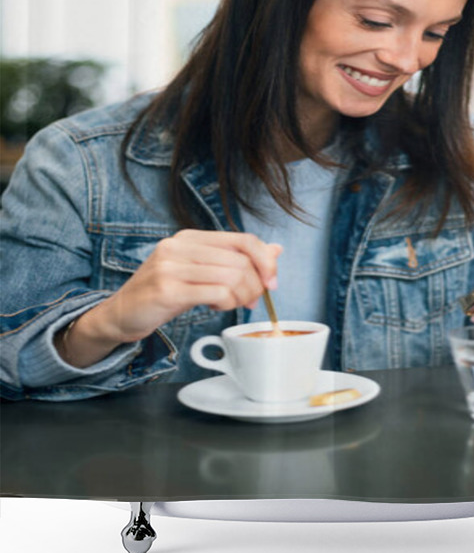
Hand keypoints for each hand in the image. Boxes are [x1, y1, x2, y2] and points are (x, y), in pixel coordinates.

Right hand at [56, 230, 281, 367]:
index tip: (271, 281)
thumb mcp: (202, 272)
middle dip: (255, 285)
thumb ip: (236, 260)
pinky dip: (226, 304)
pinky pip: (216, 293)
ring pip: (232, 276)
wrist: (119, 315)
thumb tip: (276, 250)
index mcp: (190, 237)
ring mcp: (171, 266)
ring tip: (233, 305)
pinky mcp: (167, 290)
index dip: (265, 260)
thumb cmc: (164, 293)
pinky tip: (217, 308)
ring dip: (242, 296)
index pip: (243, 240)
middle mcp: (179, 246)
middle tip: (251, 301)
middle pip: (241, 261)